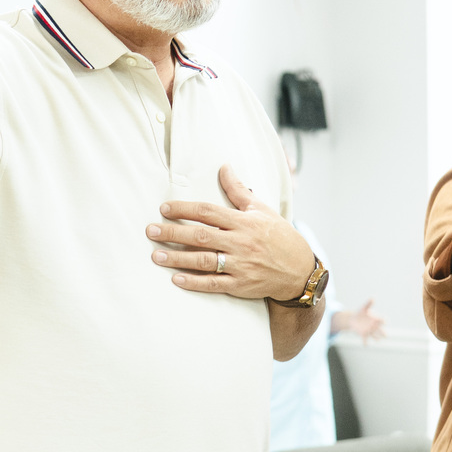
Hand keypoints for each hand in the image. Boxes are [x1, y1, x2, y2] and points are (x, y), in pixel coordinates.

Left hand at [145, 164, 314, 299]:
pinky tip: (176, 279)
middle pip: (201, 236)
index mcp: (244, 222)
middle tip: (151, 230)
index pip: (208, 212)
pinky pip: (214, 284)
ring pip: (204, 261)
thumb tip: (224, 166)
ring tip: (156, 255)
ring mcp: (240, 265)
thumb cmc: (278, 236)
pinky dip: (194, 282)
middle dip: (174, 233)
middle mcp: (240, 243)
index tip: (165, 208)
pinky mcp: (240, 285)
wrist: (299, 270)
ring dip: (178, 258)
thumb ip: (238, 190)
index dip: (185, 209)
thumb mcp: (260, 209)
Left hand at [333, 300, 385, 343]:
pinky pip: (365, 340)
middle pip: (382, 331)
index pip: (383, 321)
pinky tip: (366, 345)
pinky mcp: (364, 335)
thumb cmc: (360, 313)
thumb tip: (373, 297)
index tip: (382, 320)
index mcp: (376, 319)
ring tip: (378, 340)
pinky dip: (365, 343)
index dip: (383, 321)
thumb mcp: (364, 307)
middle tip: (385, 335)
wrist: (353, 319)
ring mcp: (370, 331)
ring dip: (377, 339)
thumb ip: (368, 303)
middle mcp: (375, 327)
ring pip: (376, 337)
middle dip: (384, 333)